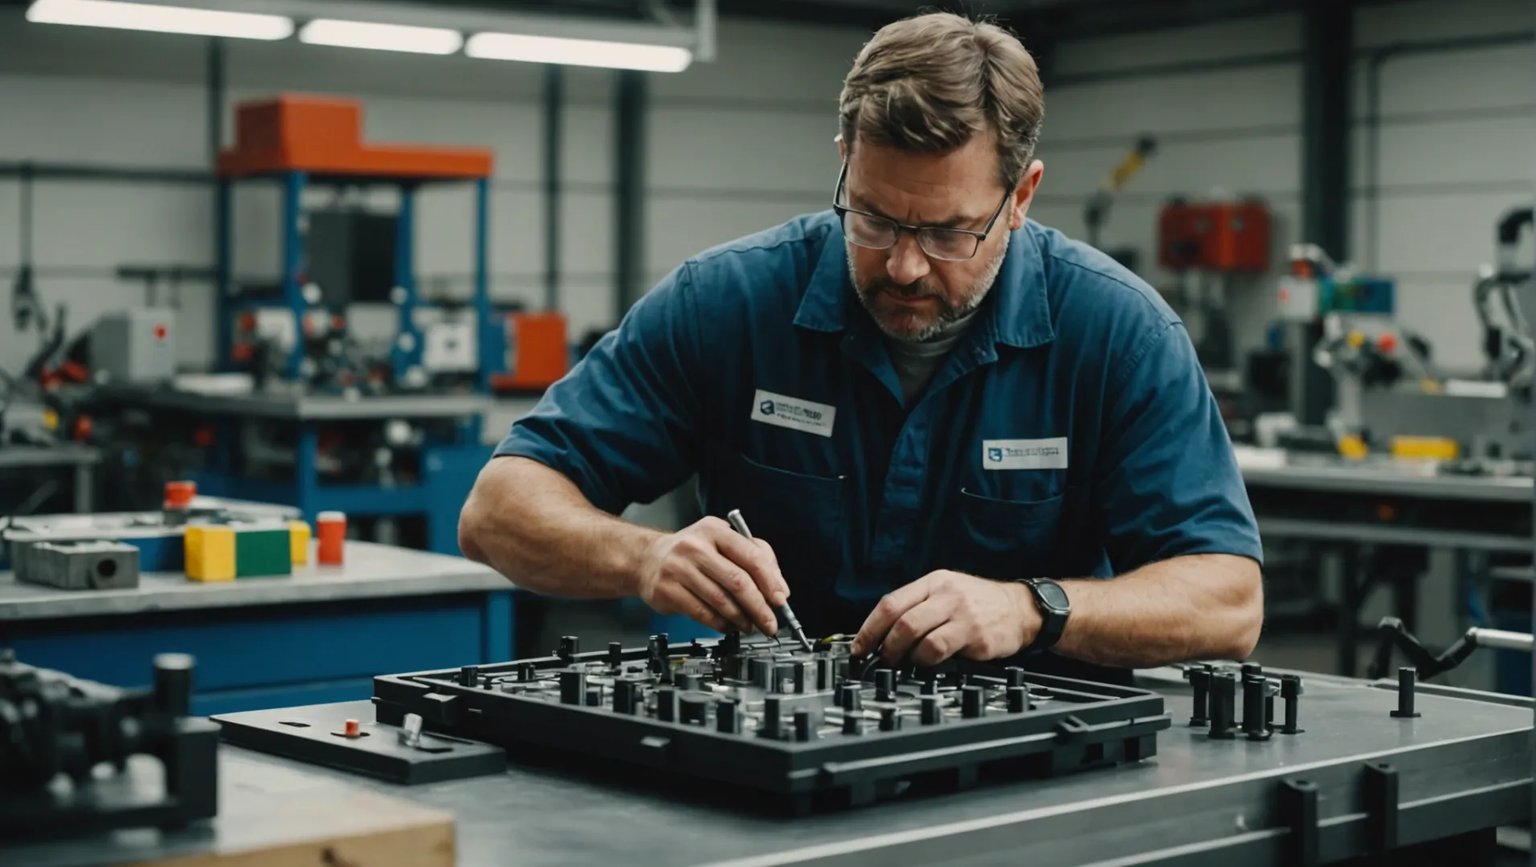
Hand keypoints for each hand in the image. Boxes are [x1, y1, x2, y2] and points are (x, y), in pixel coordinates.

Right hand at [635, 516, 788, 634]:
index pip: (750, 556)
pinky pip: (702, 613)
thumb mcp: (723, 542)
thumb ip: (754, 558)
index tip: (780, 600)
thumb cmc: (692, 552)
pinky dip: (720, 624)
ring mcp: (678, 569)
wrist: (648, 558)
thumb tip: (779, 588)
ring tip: (750, 626)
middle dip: (758, 606)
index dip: (770, 581)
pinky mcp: (667, 590)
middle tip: (770, 622)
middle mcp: (695, 547)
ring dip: (741, 618)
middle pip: (737, 581)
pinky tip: (729, 626)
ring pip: (720, 601)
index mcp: (715, 530)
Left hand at [850, 571, 1039, 665]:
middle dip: (883, 645)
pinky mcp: (974, 633)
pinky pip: (938, 649)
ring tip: (903, 663)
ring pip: (916, 634)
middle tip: (880, 660)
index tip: (859, 647)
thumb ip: (918, 607)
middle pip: (900, 620)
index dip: (869, 628)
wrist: (1022, 610)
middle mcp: (945, 594)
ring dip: (903, 655)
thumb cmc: (980, 605)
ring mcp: (961, 613)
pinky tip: (928, 663)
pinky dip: (925, 660)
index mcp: (933, 582)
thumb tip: (882, 635)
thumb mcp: (947, 593)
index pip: (890, 603)